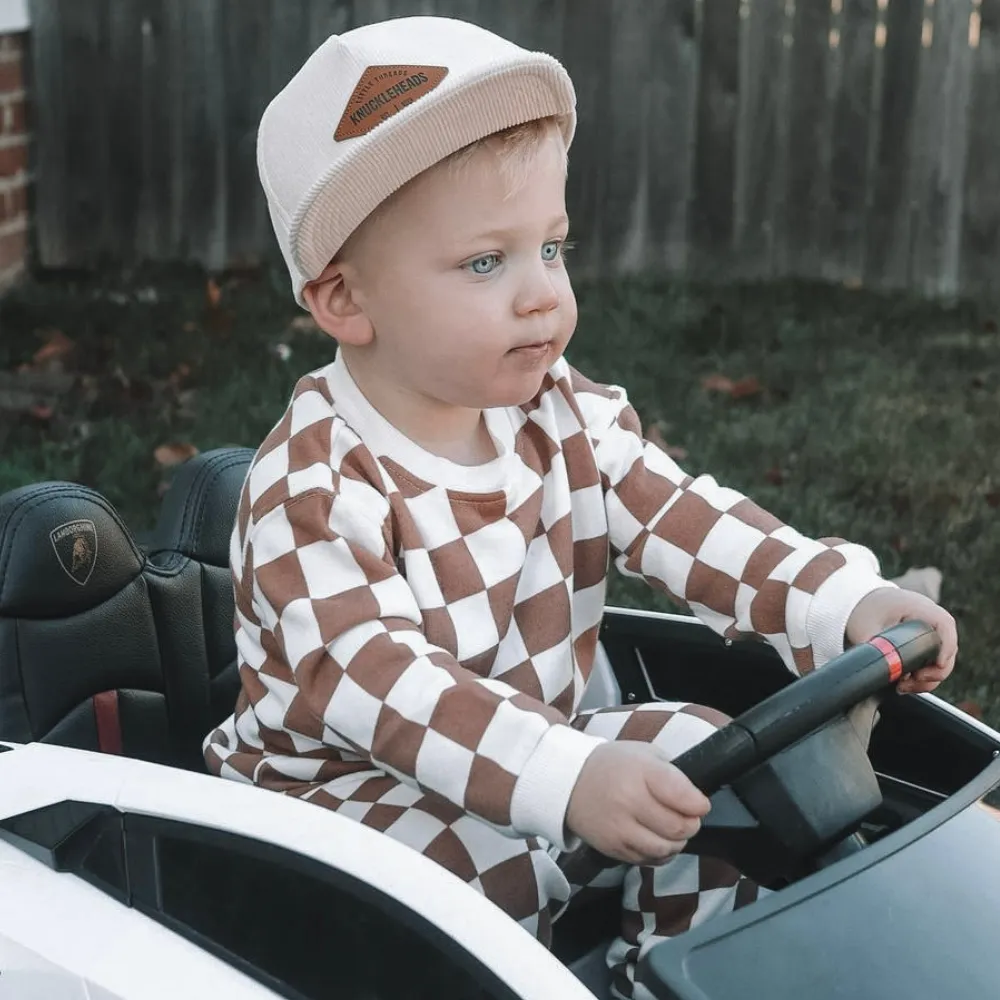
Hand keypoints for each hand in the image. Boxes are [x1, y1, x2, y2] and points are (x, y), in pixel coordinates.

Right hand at [565, 741, 710, 864]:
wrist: (569, 782)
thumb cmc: (612, 765)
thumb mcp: (644, 753)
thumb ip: (671, 773)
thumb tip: (695, 800)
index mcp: (640, 773)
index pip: (684, 797)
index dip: (699, 804)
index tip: (700, 803)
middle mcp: (629, 802)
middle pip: (679, 828)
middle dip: (691, 824)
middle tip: (688, 817)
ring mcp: (620, 829)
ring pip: (666, 849)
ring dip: (677, 842)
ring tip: (671, 829)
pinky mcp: (613, 849)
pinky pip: (649, 860)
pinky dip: (659, 853)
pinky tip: (655, 838)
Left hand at [846, 587, 957, 693]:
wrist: (865, 603)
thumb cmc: (867, 609)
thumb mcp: (865, 627)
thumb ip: (872, 647)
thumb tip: (874, 669)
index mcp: (920, 608)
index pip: (945, 626)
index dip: (946, 647)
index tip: (938, 665)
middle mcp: (932, 621)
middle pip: (948, 649)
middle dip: (934, 672)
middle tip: (909, 682)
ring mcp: (933, 634)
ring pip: (942, 662)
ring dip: (927, 679)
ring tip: (902, 686)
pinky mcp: (928, 646)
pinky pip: (933, 665)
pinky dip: (923, 678)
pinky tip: (904, 684)